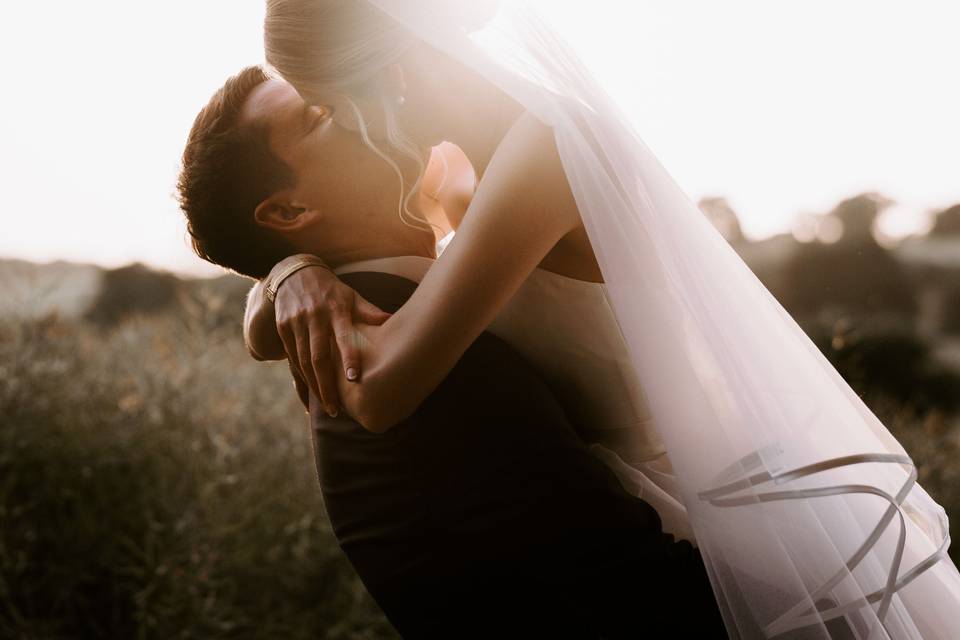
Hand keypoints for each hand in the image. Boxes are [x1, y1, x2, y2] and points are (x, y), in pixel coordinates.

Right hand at [274, 266, 390, 415]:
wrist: (294, 273)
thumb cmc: (331, 290)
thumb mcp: (351, 295)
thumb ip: (369, 311)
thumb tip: (391, 320)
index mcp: (336, 309)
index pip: (343, 337)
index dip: (348, 358)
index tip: (354, 379)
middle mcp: (314, 317)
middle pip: (319, 356)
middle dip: (327, 385)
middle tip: (336, 409)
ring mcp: (296, 323)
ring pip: (303, 361)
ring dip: (314, 386)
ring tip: (327, 405)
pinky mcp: (283, 328)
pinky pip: (292, 357)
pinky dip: (301, 376)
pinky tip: (310, 391)